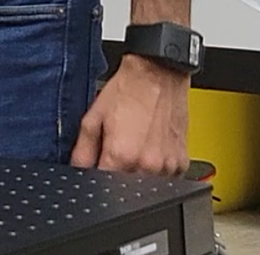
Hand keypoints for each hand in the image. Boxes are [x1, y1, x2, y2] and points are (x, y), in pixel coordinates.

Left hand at [72, 55, 189, 174]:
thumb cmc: (129, 90)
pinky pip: (165, 177)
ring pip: (145, 184)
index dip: (96, 173)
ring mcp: (167, 166)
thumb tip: (77, 169)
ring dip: (138, 170)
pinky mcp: (182, 163)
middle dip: (117, 171)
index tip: (98, 161)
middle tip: (119, 145)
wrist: (159, 73)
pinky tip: (151, 145)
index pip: (102, 184)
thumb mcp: (94, 115)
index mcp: (122, 155)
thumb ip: (83, 148)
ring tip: (137, 142)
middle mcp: (147, 164)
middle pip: (124, 186)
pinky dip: (156, 167)